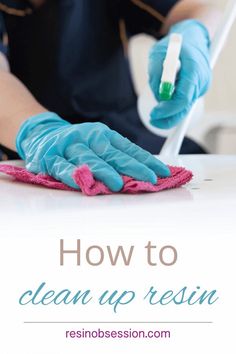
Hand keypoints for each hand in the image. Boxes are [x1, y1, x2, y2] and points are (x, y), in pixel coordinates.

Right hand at [16, 112, 169, 191]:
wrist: (41, 134)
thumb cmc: (77, 143)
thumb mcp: (98, 143)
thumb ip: (117, 157)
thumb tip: (144, 172)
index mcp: (103, 135)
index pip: (129, 149)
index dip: (146, 161)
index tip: (163, 172)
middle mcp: (88, 138)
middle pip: (113, 154)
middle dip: (133, 167)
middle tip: (149, 178)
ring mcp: (69, 147)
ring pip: (89, 159)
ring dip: (103, 171)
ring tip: (117, 183)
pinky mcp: (50, 157)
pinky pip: (62, 167)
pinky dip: (72, 174)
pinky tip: (82, 181)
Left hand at [148, 19, 211, 128]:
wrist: (193, 38)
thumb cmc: (174, 44)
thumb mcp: (157, 53)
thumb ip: (156, 73)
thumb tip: (159, 97)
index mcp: (194, 69)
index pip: (183, 97)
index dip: (168, 109)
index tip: (154, 114)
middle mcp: (202, 80)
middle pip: (185, 107)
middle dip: (168, 118)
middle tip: (152, 120)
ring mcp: (202, 86)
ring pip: (184, 107)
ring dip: (169, 111)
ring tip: (156, 109)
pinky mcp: (198, 90)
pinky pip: (185, 103)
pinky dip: (174, 106)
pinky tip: (165, 102)